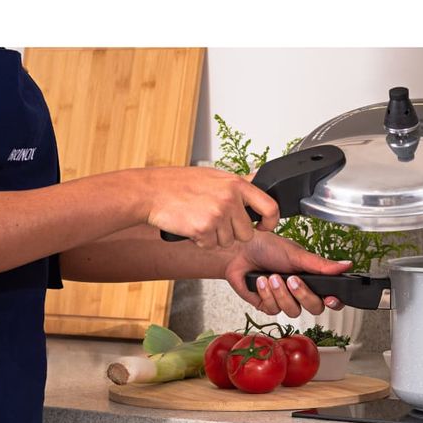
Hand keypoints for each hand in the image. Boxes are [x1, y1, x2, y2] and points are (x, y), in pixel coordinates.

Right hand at [144, 167, 278, 248]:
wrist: (151, 192)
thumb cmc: (180, 184)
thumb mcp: (215, 176)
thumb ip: (238, 184)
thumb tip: (259, 181)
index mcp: (236, 184)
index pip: (270, 207)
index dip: (270, 222)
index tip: (264, 226)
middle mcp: (230, 199)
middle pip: (247, 233)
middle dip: (233, 233)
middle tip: (216, 221)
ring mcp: (217, 214)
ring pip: (229, 242)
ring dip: (215, 237)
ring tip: (200, 219)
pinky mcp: (204, 229)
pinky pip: (211, 246)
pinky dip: (202, 241)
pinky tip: (192, 226)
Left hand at [222, 230, 349, 315]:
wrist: (239, 250)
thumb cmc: (267, 246)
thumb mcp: (297, 254)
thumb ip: (321, 265)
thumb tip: (346, 265)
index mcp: (311, 278)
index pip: (330, 297)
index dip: (334, 302)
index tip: (330, 298)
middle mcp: (299, 291)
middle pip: (314, 308)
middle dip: (303, 294)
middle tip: (292, 279)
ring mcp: (284, 300)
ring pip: (293, 311)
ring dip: (281, 293)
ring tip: (271, 276)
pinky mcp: (267, 305)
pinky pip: (273, 309)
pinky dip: (266, 294)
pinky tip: (260, 280)